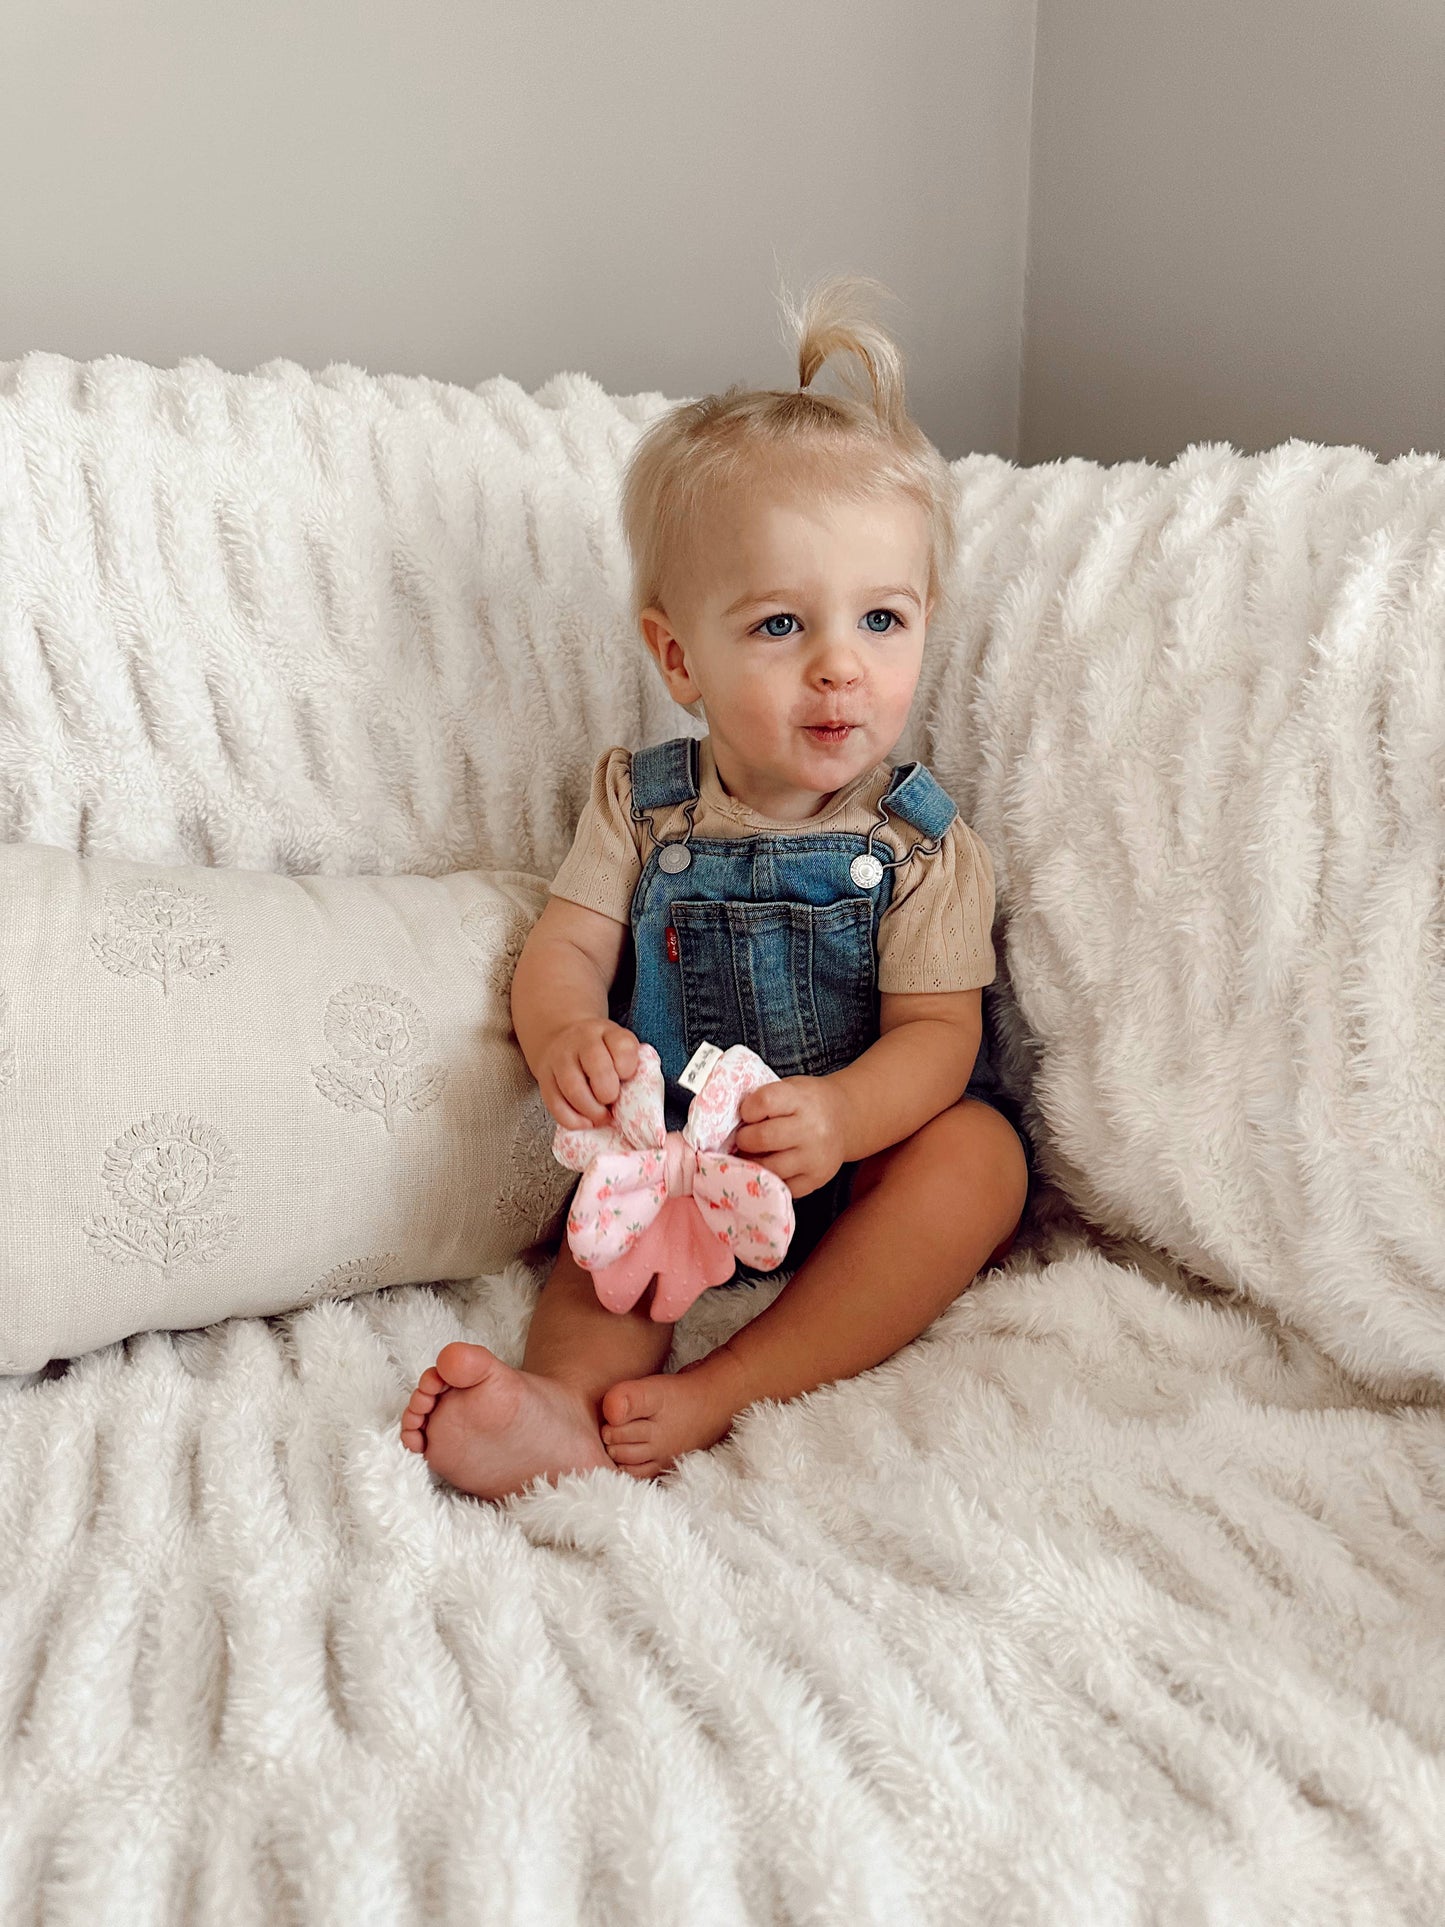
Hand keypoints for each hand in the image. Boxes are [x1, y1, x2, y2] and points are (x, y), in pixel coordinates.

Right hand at [538, 1020, 639, 1129]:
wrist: (563, 1038)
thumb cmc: (601, 1051)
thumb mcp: (618, 1046)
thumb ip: (631, 1064)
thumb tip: (638, 1101)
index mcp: (607, 1032)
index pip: (622, 1046)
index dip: (628, 1068)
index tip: (626, 1078)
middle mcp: (581, 1041)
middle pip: (597, 1066)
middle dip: (609, 1092)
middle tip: (613, 1102)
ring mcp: (560, 1059)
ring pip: (574, 1089)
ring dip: (592, 1110)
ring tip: (602, 1116)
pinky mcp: (545, 1079)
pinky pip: (556, 1104)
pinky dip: (573, 1120)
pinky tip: (585, 1122)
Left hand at [731, 1075, 846, 1198]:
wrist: (845, 1118)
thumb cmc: (806, 1102)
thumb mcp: (790, 1088)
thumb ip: (764, 1100)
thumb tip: (728, 1123)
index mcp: (801, 1099)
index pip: (764, 1102)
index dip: (747, 1109)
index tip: (747, 1113)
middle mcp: (811, 1128)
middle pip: (761, 1138)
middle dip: (744, 1139)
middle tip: (744, 1138)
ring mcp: (815, 1157)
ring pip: (768, 1167)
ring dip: (752, 1162)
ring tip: (753, 1155)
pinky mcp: (816, 1179)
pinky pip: (781, 1186)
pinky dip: (769, 1178)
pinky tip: (770, 1167)